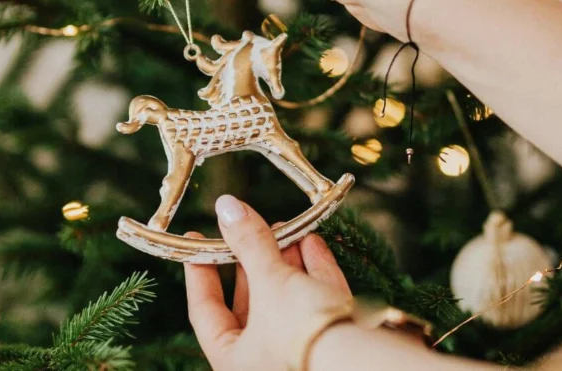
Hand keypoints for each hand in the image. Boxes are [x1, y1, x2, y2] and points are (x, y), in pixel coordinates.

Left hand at [185, 195, 352, 370]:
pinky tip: (312, 241)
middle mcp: (263, 361)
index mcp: (232, 360)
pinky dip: (313, 271)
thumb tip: (227, 206)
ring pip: (286, 300)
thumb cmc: (303, 333)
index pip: (204, 308)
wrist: (364, 360)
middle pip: (250, 301)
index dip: (200, 269)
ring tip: (286, 226)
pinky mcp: (332, 342)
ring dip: (286, 260)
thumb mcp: (269, 282)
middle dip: (254, 258)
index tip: (197, 237)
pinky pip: (315, 303)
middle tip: (251, 225)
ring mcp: (299, 352)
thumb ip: (249, 242)